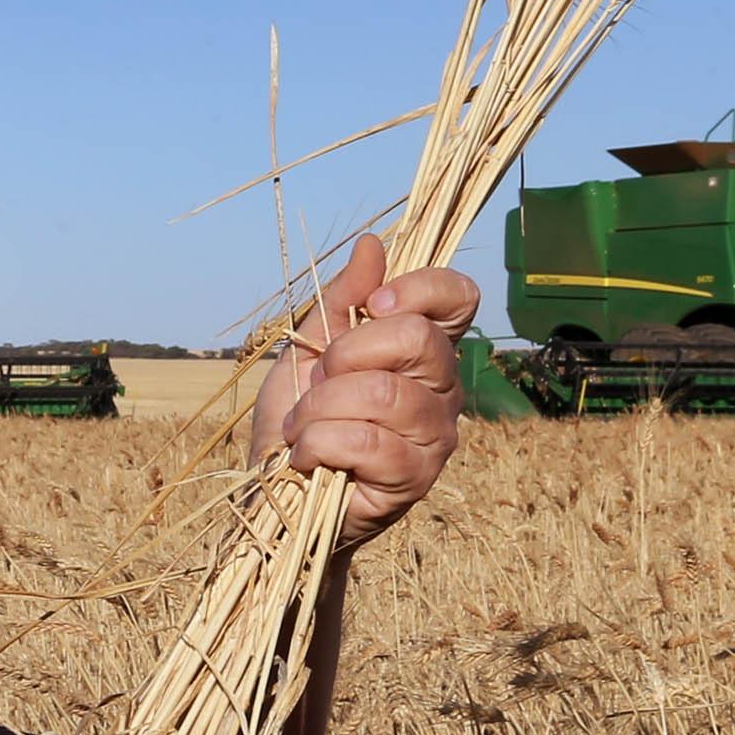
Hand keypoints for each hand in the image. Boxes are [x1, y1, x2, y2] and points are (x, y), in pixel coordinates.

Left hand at [248, 233, 477, 552]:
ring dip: (320, 406)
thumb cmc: (297, 418)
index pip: (459, 298)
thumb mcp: (309, 346)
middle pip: (417, 339)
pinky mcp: (413, 480)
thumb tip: (372, 243)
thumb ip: (343, 298)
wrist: (275, 491)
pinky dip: (318, 442)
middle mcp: (444, 391)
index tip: (372, 304)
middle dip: (345, 354)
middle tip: (319, 380)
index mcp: (425, 351)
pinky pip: (366, 441)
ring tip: (302, 425)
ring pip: (383, 393)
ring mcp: (435, 438)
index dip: (419, 288)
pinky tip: (306, 455)